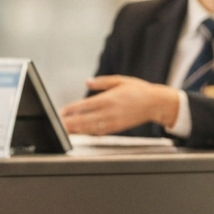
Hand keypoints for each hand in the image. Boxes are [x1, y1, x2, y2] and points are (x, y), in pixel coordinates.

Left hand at [60, 76, 179, 134]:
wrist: (155, 103)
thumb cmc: (138, 90)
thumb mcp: (120, 80)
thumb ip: (102, 82)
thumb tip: (88, 82)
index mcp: (109, 98)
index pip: (86, 105)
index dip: (72, 110)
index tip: (62, 111)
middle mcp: (110, 112)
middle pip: (85, 120)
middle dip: (70, 123)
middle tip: (57, 125)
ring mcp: (114, 122)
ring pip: (91, 128)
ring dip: (77, 130)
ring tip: (65, 131)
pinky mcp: (117, 128)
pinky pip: (100, 132)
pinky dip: (89, 133)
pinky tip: (80, 133)